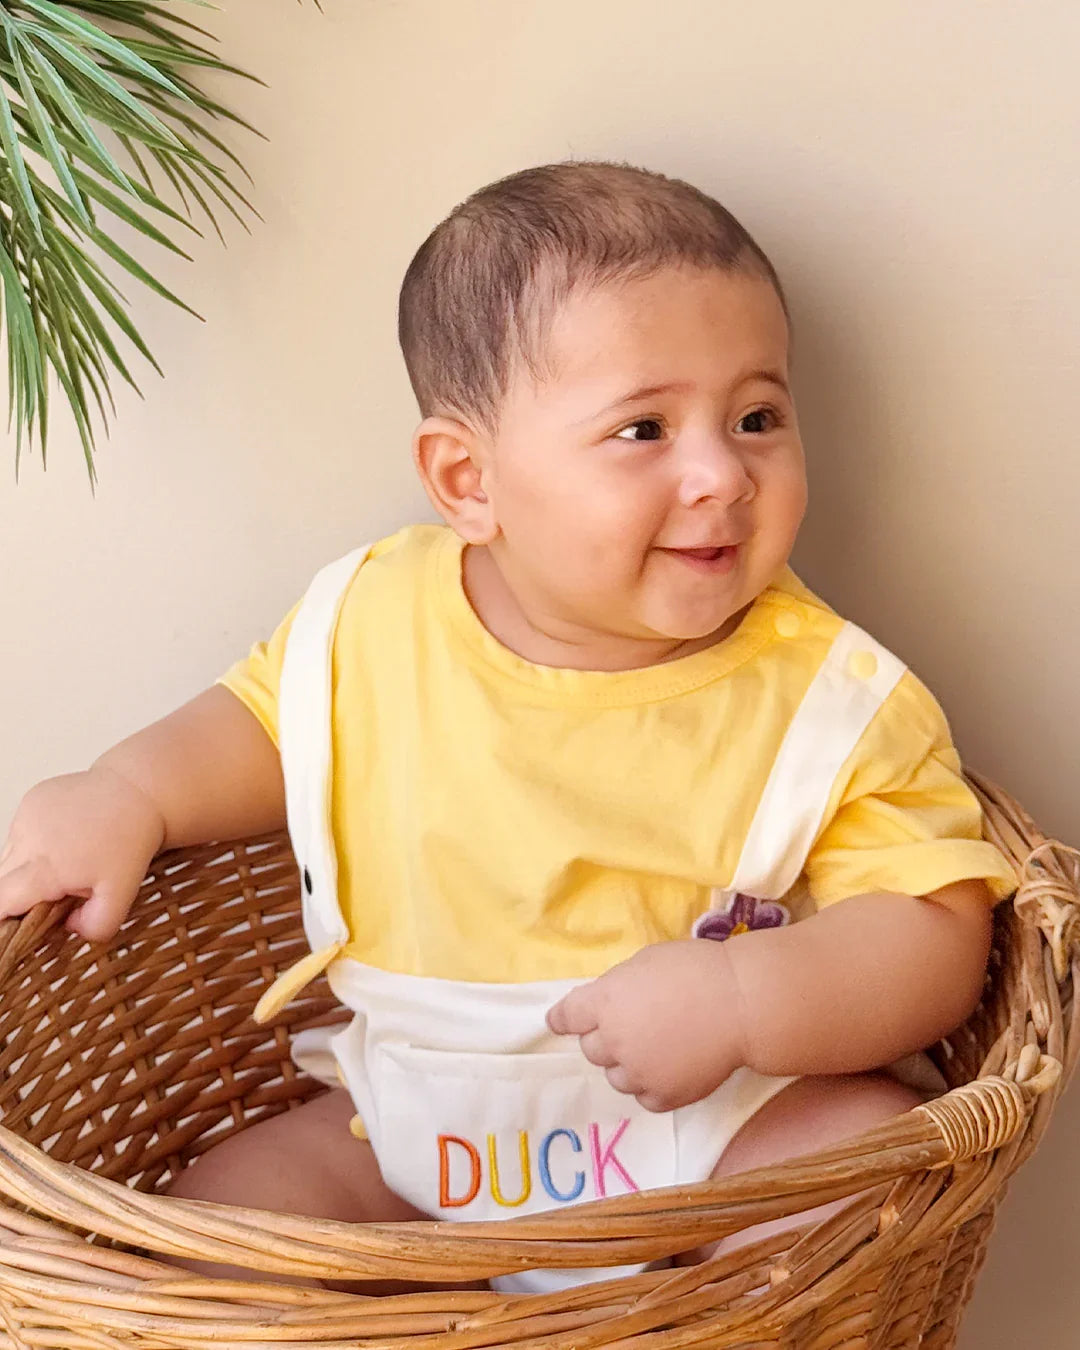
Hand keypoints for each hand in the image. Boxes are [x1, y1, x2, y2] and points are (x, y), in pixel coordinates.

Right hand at [0, 765, 165, 941]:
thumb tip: (70, 927)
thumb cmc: (131, 840)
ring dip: (28, 866)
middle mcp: (28, 839)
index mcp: (46, 868)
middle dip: (22, 893)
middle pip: (3, 880)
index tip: (24, 920)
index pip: (1, 901)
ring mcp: (26, 816)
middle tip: (58, 890)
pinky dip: (34, 843)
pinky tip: (65, 839)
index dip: (6, 916)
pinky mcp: (31, 800)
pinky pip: (20, 832)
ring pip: (9, 856)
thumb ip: (97, 925)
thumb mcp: (123, 894)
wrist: (139, 792)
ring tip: (67, 860)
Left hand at [545, 940, 747, 1111]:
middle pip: (591, 1049)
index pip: (566, 1017)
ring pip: (615, 1076)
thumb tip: (606, 1004)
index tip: (560, 1023)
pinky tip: (672, 1068)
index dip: (563, 1019)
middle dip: (605, 1038)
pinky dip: (652, 1085)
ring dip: (627, 1064)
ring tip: (657, 1049)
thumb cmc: (695, 970)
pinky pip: (644, 1097)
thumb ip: (617, 987)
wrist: (740, 1004)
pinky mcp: (662, 1097)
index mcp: (603, 1003)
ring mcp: (637, 1074)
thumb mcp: (645, 963)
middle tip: (633, 1026)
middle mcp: (612, 1042)